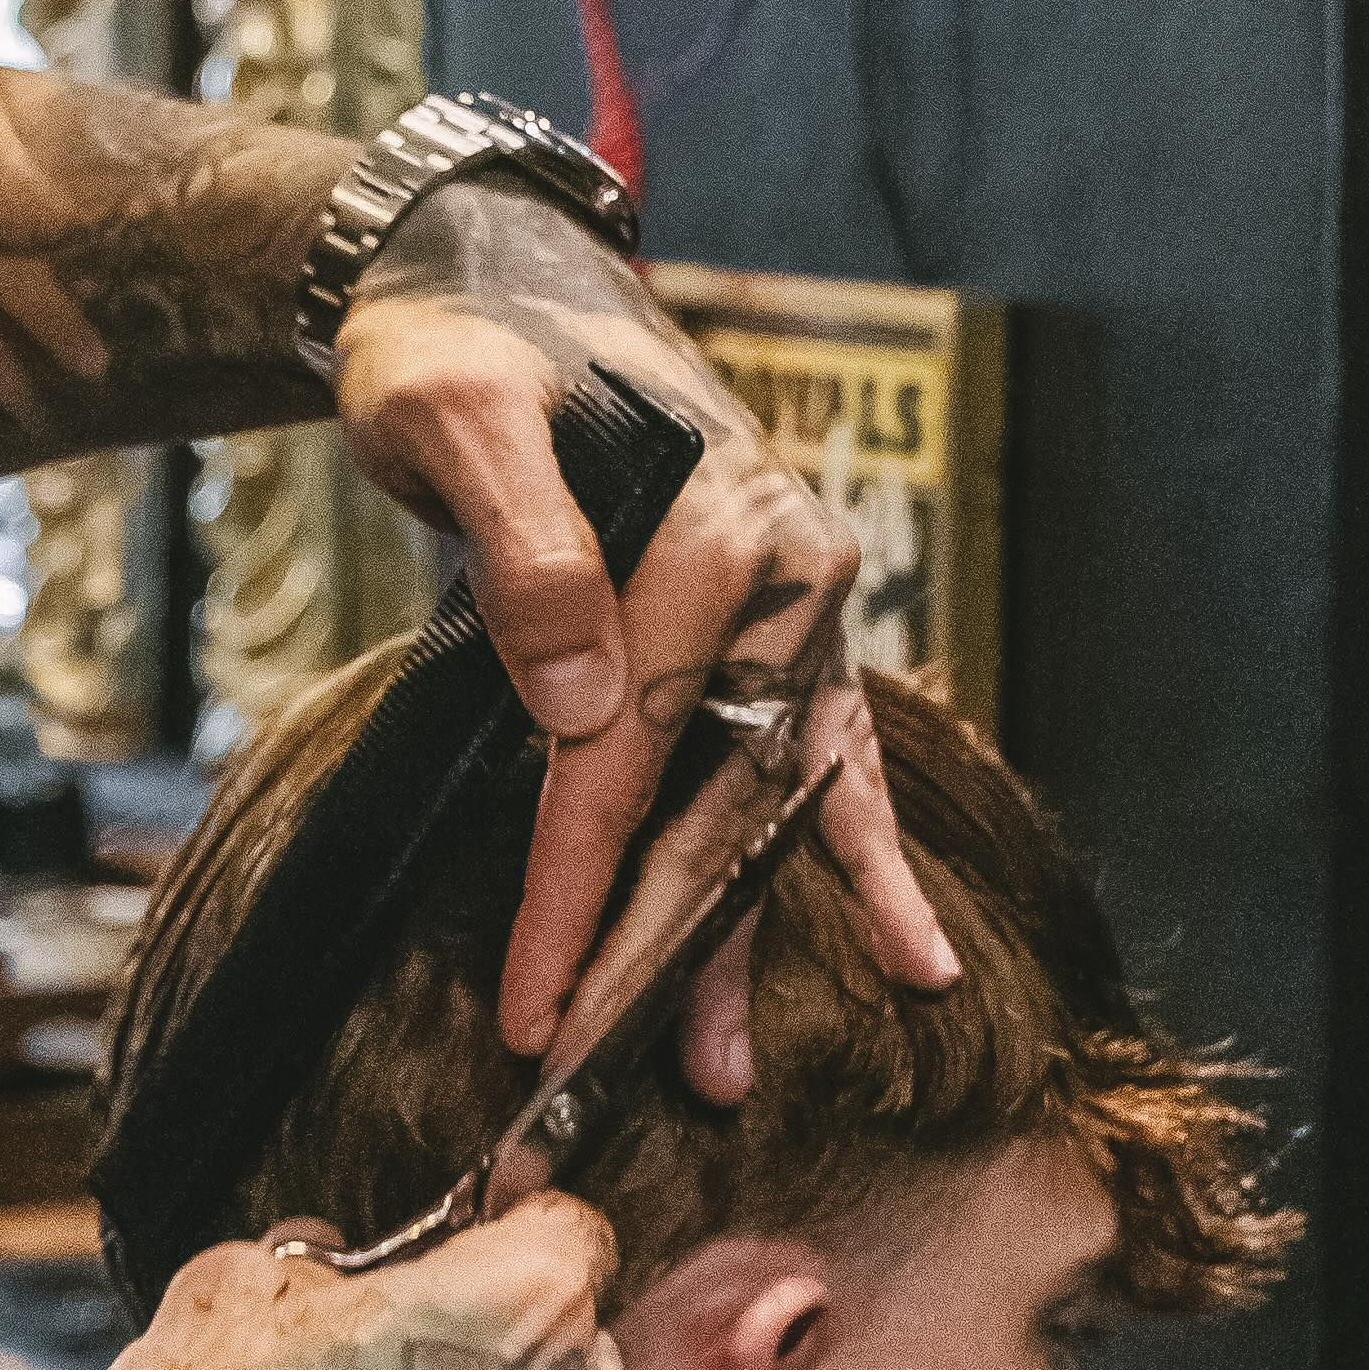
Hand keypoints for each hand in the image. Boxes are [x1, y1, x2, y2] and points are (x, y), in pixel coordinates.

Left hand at [330, 183, 958, 1071]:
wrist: (494, 293)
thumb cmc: (457, 355)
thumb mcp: (456, 418)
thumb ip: (526, 545)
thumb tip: (585, 700)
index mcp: (719, 525)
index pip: (633, 741)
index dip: (579, 883)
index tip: (536, 1004)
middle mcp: (788, 573)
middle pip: (717, 798)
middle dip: (652, 951)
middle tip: (586, 1075)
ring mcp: (799, 611)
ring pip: (772, 804)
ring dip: (739, 941)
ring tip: (714, 1075)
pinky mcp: (783, 638)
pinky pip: (826, 770)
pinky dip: (859, 867)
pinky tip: (912, 964)